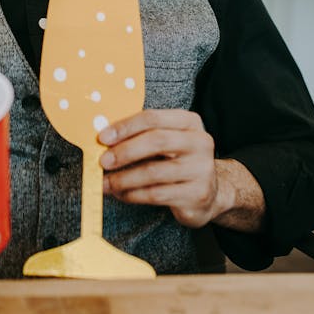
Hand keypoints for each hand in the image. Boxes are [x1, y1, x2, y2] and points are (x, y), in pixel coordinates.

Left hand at [98, 109, 229, 228]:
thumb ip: (142, 135)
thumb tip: (104, 138)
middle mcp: (200, 143)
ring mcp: (201, 170)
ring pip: (154, 172)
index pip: (154, 118)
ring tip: (106, 183)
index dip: (126, 127)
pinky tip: (121, 194)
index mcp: (190, 122)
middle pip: (157, 141)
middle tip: (103, 161)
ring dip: (123, 178)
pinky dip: (133, 194)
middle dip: (125, 151)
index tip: (102, 137)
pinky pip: (156, 194)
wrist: (211, 192)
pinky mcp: (196, 195)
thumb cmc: (178, 161)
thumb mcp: (167, 141)